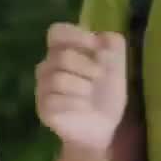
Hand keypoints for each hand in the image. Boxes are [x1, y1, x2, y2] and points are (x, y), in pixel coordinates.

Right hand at [36, 23, 127, 150]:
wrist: (100, 128)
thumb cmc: (104, 95)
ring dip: (83, 87)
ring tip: (90, 96)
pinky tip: (84, 108)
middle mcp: (48, 67)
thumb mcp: (116, 68)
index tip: (95, 47)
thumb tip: (102, 36)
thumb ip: (113, 46)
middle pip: (61, 56)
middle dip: (87, 66)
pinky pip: (55, 100)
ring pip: (58, 79)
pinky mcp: (43, 108)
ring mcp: (43, 88)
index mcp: (63, 52)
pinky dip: (76, 104)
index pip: (57, 32)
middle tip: (98, 77)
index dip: (76, 36)